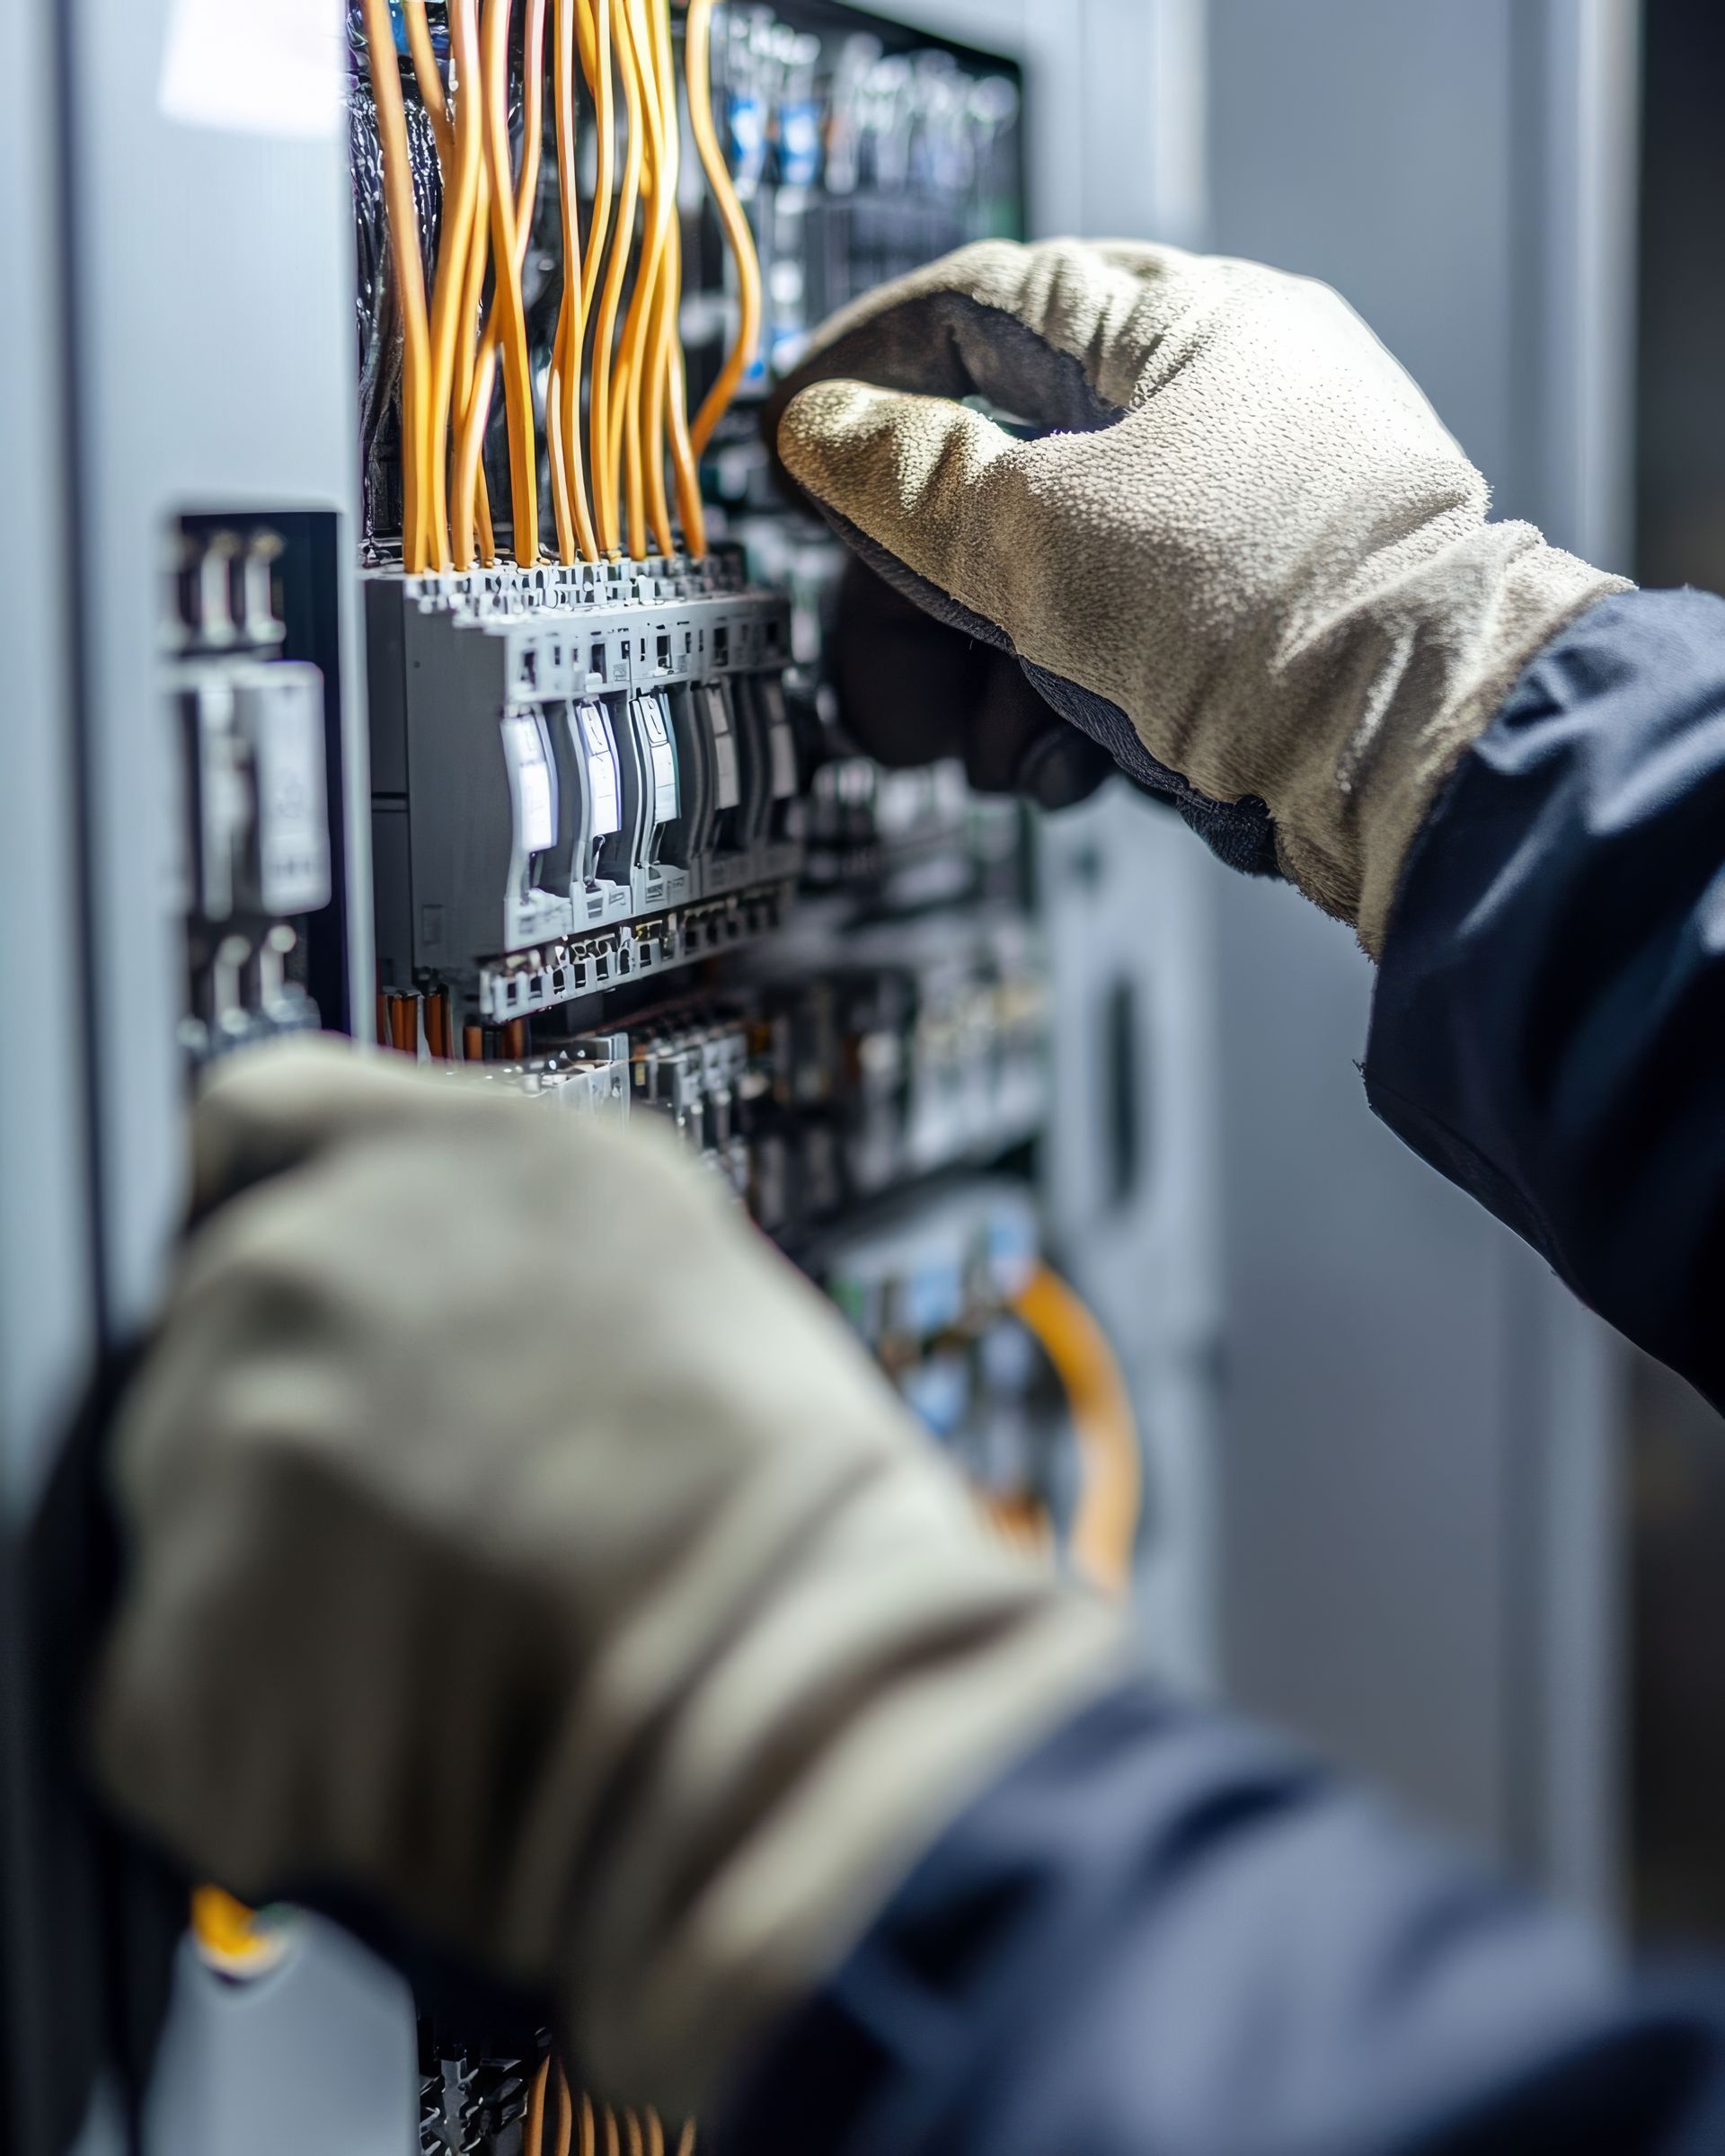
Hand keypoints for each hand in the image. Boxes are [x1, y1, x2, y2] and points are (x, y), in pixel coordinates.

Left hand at [93, 1038, 1121, 2112]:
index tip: (295, 1299)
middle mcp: (317, 1262)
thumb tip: (437, 1296)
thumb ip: (511, 1251)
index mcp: (458, 1157)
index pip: (254, 1122)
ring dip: (284, 1579)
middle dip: (300, 1427)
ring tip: (453, 1643)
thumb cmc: (802, 1515)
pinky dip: (264, 1734)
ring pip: (189, 1511)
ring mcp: (235, 1439)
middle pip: (212, 1334)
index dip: (262, 1214)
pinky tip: (409, 1738)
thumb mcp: (679, 1275)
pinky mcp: (186, 1637)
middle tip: (430, 1524)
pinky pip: (174, 1687)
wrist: (809, 1697)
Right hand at [770, 240, 1629, 949]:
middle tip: (874, 667)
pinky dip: (1062, 704)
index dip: (871, 368)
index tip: (796, 433)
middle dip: (922, 592)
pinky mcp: (1253, 629)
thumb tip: (825, 431)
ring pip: (1052, 578)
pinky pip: (1114, 646)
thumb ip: (912, 481)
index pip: (988, 305)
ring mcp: (1241, 525)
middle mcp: (1222, 412)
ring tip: (979, 747)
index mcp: (1187, 328)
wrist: (1415, 763)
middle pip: (1006, 470)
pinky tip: (1052, 765)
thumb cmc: (1273, 620)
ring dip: (985, 674)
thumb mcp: (1044, 536)